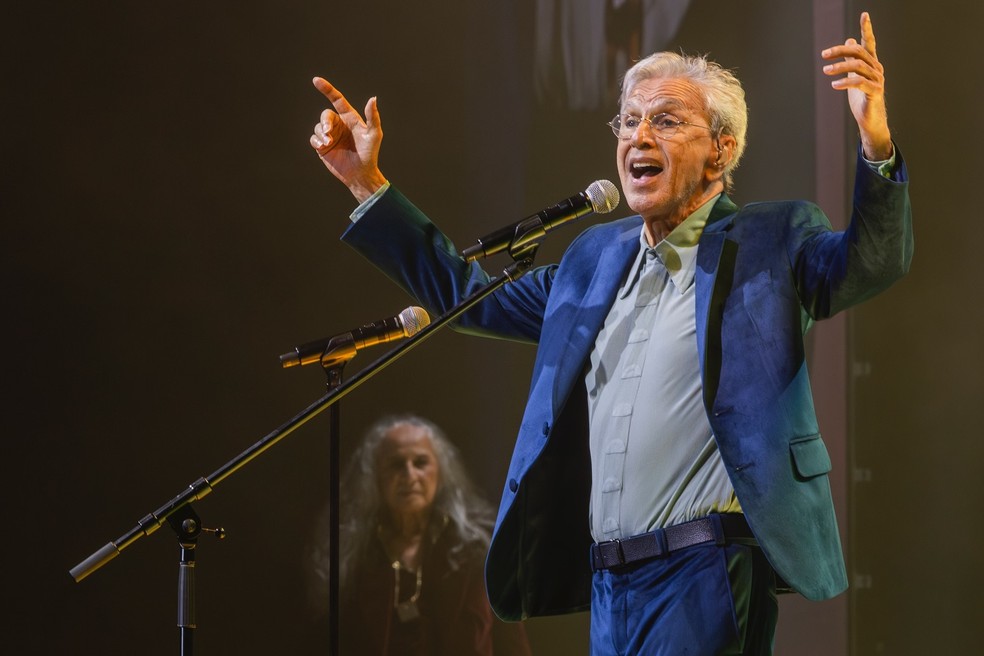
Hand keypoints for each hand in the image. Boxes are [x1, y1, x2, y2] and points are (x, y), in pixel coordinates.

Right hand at [310, 77, 387, 202]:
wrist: (361, 173)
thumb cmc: (370, 154)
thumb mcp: (374, 134)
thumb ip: (372, 116)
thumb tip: (373, 98)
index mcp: (350, 118)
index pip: (336, 99)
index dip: (327, 89)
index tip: (316, 80)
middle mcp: (339, 125)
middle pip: (325, 115)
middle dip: (325, 121)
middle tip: (328, 132)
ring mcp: (330, 136)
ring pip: (318, 127)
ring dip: (321, 133)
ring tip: (329, 143)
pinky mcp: (323, 147)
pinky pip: (314, 139)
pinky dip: (316, 141)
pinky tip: (323, 146)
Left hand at [821, 12, 892, 160]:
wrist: (870, 120)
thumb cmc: (862, 98)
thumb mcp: (855, 75)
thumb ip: (853, 59)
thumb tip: (849, 40)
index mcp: (872, 63)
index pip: (869, 42)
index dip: (867, 28)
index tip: (865, 14)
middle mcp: (877, 68)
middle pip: (858, 52)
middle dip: (839, 51)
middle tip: (824, 55)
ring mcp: (878, 79)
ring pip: (857, 66)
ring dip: (839, 67)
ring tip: (825, 70)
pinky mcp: (875, 91)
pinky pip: (859, 82)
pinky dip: (845, 82)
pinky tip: (834, 84)